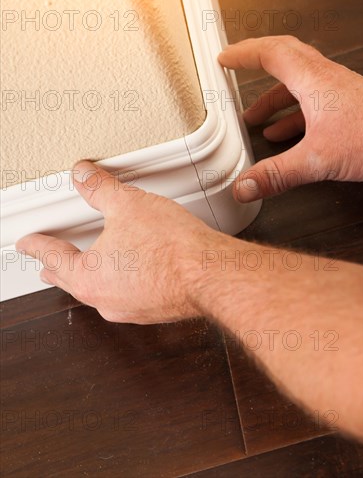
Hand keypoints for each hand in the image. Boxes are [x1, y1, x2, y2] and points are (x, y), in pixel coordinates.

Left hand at [16, 161, 220, 323]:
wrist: (211, 273)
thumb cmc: (173, 247)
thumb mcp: (128, 204)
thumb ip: (100, 188)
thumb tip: (83, 175)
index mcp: (89, 277)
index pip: (52, 257)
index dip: (36, 245)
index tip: (27, 244)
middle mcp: (105, 299)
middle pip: (71, 282)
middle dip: (56, 270)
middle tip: (46, 264)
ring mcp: (130, 309)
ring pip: (99, 292)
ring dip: (89, 278)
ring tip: (88, 269)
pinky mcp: (154, 310)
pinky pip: (126, 295)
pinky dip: (119, 282)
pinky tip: (131, 272)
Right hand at [219, 36, 362, 201]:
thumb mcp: (319, 160)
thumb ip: (277, 174)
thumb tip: (245, 186)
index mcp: (315, 81)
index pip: (272, 54)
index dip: (244, 54)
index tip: (225, 58)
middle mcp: (327, 81)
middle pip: (285, 60)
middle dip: (257, 65)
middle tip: (237, 70)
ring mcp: (339, 94)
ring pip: (299, 84)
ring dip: (274, 98)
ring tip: (256, 118)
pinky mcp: (348, 109)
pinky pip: (313, 103)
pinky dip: (293, 115)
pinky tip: (285, 137)